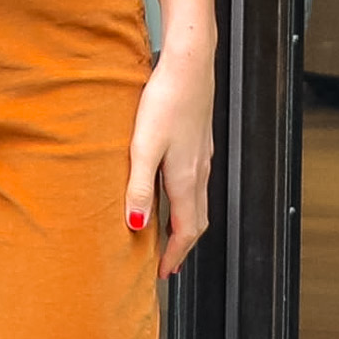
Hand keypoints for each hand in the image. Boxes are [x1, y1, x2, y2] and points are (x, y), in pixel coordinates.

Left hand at [125, 42, 214, 280]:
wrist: (189, 64)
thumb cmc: (167, 100)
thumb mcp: (144, 146)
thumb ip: (138, 186)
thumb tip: (135, 224)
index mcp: (186, 179)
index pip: (186, 231)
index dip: (175, 256)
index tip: (163, 274)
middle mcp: (200, 172)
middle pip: (196, 221)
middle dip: (182, 246)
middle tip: (167, 262)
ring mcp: (202, 157)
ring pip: (198, 202)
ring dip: (184, 223)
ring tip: (167, 233)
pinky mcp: (199, 142)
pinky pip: (196, 183)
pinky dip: (185, 200)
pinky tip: (170, 189)